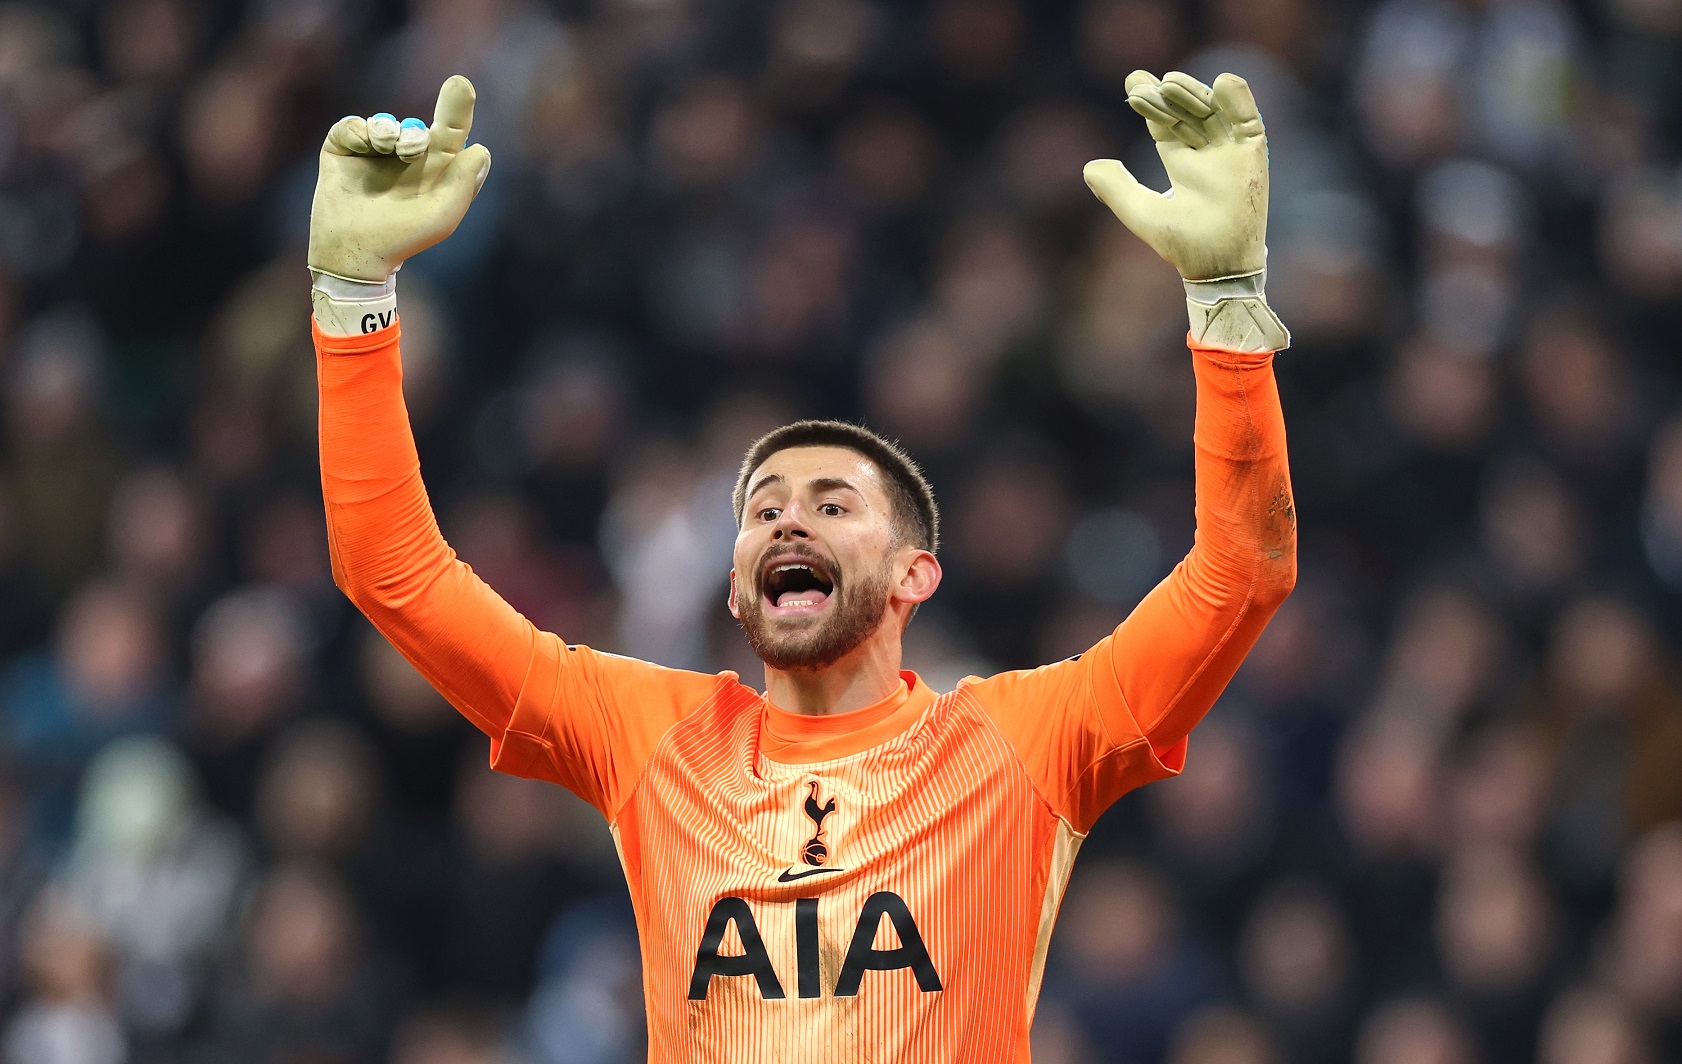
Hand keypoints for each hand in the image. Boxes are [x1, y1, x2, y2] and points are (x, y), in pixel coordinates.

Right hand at [307, 75, 491, 281]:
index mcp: (434, 169)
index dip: (457, 107)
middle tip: (413, 148)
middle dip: (417, 131)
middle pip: (418, 124)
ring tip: (388, 151)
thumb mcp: (442, 216)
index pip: (451, 131)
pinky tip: (363, 147)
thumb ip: (463, 184)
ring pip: (387, 123)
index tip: (461, 85)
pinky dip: (360, 132)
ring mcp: (374, 152)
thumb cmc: (403, 239)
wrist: (354, 252)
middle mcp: (405, 157)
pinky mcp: (343, 148)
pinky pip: (354, 125)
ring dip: (390, 132)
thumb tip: (480, 149)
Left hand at [1084, 71, 1267, 281]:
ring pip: (1212, 110)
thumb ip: (1117, 190)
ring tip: (1170, 84)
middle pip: (1185, 112)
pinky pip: (1248, 120)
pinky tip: (1222, 82)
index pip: (1165, 124)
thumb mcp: (1143, 213)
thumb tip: (1090, 166)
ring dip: (1193, 94)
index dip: (1150, 104)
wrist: (1218, 264)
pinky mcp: (1252, 154)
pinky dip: (1239, 100)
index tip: (1134, 83)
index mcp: (1180, 162)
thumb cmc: (1183, 244)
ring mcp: (1229, 151)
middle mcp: (1205, 152)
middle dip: (1166, 95)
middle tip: (1143, 83)